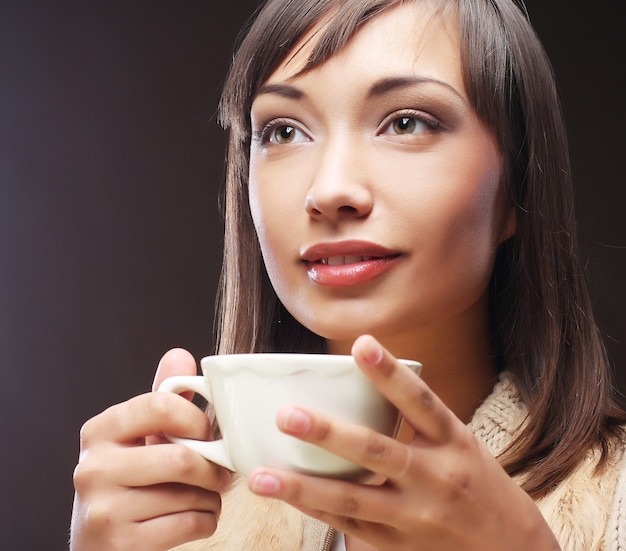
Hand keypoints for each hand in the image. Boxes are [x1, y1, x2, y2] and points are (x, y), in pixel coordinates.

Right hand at [70, 349, 230, 550]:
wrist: (101, 546)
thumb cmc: (130, 483)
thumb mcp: (140, 437)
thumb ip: (162, 398)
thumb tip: (179, 356)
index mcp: (100, 431)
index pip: (159, 405)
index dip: (196, 419)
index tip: (207, 434)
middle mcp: (93, 467)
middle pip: (180, 458)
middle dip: (213, 468)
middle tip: (222, 472)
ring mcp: (103, 509)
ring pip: (189, 495)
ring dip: (212, 498)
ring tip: (208, 496)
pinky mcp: (119, 544)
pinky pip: (188, 525)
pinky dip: (207, 521)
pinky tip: (199, 517)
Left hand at [247, 335, 559, 550]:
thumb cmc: (481, 487)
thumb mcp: (462, 446)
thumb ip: (419, 422)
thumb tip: (364, 388)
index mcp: (455, 442)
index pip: (420, 400)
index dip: (389, 372)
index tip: (360, 344)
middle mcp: (436, 476)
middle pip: (377, 451)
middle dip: (329, 434)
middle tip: (286, 415)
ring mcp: (416, 516)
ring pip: (353, 499)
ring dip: (303, 488)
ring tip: (260, 476)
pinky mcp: (399, 545)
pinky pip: (352, 527)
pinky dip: (317, 512)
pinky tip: (286, 498)